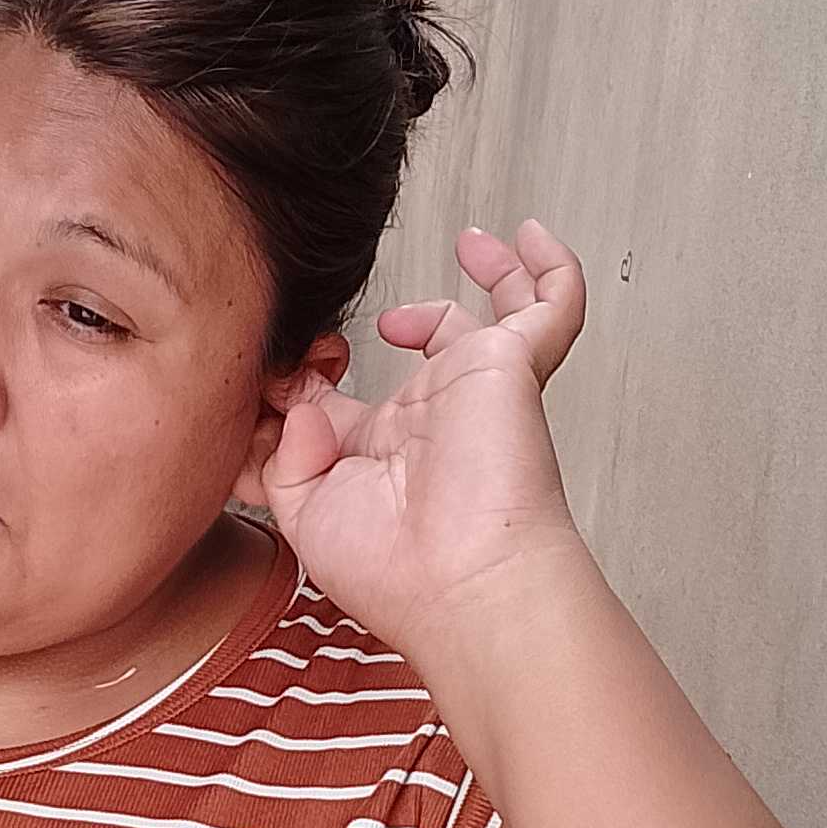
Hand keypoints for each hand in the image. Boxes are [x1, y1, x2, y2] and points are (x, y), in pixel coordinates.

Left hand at [261, 219, 588, 653]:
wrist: (462, 586)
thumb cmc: (398, 575)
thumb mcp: (302, 514)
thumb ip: (283, 450)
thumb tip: (295, 398)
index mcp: (381, 452)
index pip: (344, 397)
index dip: (306, 376)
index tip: (276, 375)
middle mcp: (432, 416)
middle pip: (427, 345)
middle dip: (394, 319)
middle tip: (347, 328)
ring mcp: (474, 386)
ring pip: (500, 314)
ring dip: (491, 275)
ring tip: (474, 244)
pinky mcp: (509, 365)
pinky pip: (550, 307)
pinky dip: (549, 270)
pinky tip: (528, 241)